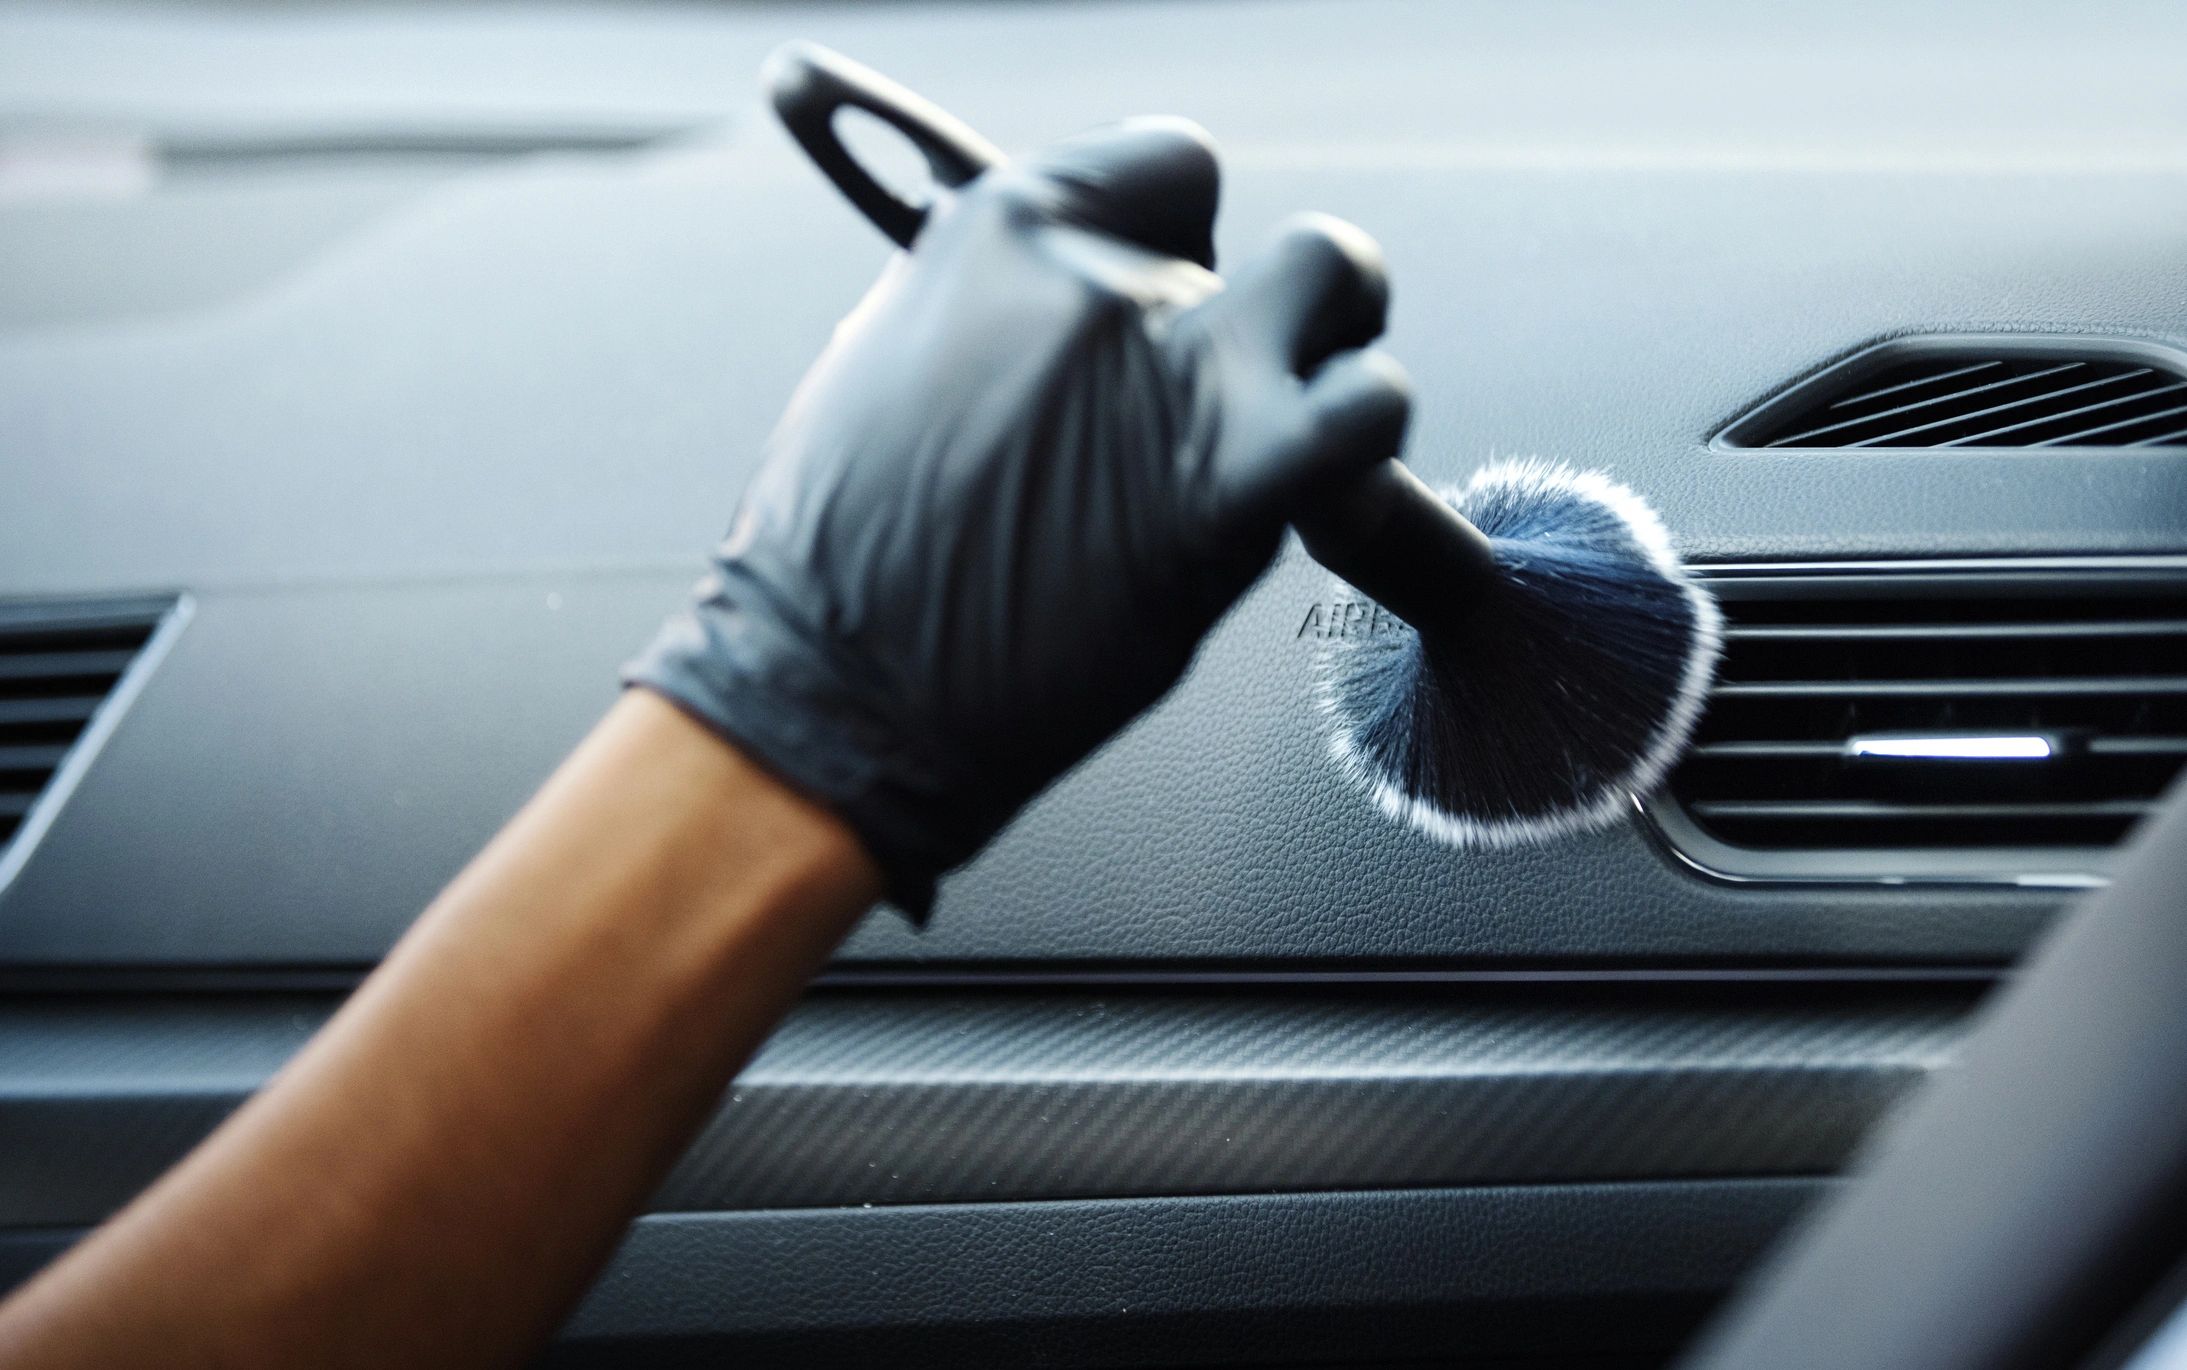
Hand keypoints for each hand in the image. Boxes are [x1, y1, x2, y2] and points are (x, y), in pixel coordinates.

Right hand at [628, 118, 1409, 915]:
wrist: (835, 692)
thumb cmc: (845, 557)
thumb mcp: (892, 355)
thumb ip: (998, 298)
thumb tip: (1069, 280)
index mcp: (999, 226)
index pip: (1168, 165)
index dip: (1182, 233)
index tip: (1172, 292)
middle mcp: (1091, 279)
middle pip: (1247, 240)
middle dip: (1252, 305)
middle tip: (1231, 382)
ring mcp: (1167, 374)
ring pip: (1335, 277)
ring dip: (1338, 339)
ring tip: (1311, 412)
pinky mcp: (1223, 487)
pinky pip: (1366, 408)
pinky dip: (1369, 441)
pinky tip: (1331, 493)